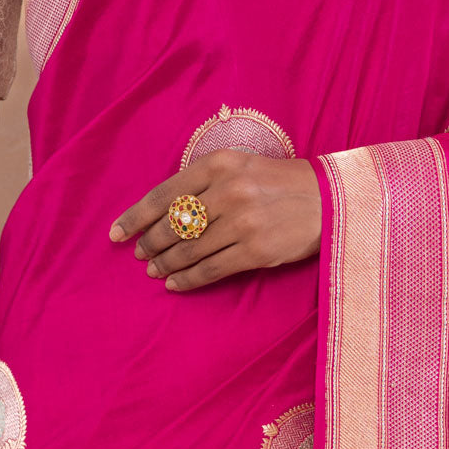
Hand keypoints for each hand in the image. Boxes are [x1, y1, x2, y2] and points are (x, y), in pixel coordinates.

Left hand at [109, 150, 321, 292]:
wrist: (330, 199)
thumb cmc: (280, 183)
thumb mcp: (241, 166)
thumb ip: (204, 183)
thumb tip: (164, 214)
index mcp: (219, 164)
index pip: (164, 194)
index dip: (136, 217)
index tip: (117, 233)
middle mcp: (228, 190)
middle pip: (172, 225)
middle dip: (150, 244)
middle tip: (140, 255)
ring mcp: (242, 222)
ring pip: (188, 250)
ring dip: (165, 264)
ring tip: (155, 271)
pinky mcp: (256, 250)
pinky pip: (211, 269)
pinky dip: (188, 279)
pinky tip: (175, 284)